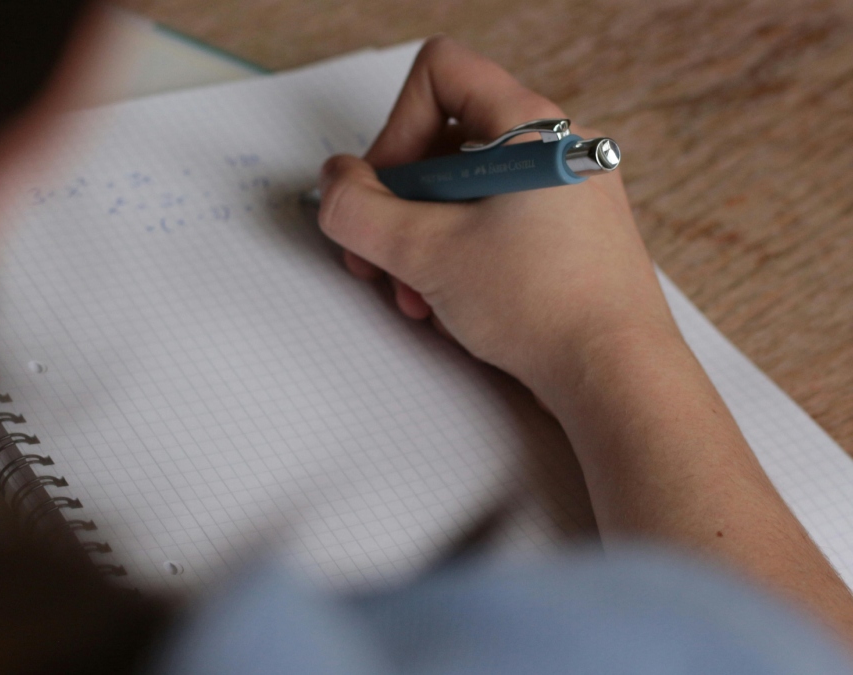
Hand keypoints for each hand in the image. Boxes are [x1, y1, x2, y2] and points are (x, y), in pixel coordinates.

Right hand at [317, 37, 680, 403]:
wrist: (616, 377)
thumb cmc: (547, 308)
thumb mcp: (425, 253)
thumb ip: (358, 211)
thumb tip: (334, 184)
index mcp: (531, 128)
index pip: (440, 74)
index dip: (395, 127)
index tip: (388, 189)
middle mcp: (553, 148)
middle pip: (443, 140)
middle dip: (398, 203)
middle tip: (380, 253)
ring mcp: (563, 192)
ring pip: (463, 190)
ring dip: (421, 241)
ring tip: (417, 294)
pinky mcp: (565, 234)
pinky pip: (491, 222)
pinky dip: (457, 256)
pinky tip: (449, 306)